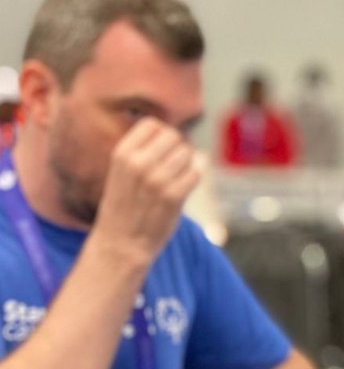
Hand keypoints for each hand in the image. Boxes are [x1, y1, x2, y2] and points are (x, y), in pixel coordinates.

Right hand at [91, 119, 203, 263]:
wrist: (121, 243)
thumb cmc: (125, 207)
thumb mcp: (122, 173)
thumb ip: (142, 153)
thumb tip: (177, 137)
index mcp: (122, 153)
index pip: (152, 125)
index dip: (164, 135)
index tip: (164, 150)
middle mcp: (138, 163)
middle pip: (173, 137)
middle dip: (179, 149)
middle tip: (174, 167)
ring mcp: (157, 180)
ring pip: (187, 154)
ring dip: (188, 164)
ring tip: (177, 178)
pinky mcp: (174, 197)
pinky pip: (196, 173)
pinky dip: (196, 175)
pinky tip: (187, 183)